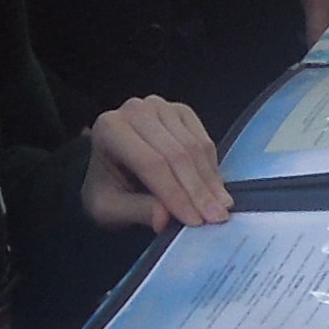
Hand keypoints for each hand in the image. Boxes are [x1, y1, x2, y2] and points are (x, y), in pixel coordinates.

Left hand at [79, 97, 229, 231]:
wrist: (110, 169)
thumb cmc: (108, 188)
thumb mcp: (109, 209)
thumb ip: (136, 211)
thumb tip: (165, 218)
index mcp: (109, 129)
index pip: (150, 163)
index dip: (175, 194)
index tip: (195, 221)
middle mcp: (135, 110)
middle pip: (176, 154)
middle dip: (197, 191)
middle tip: (215, 219)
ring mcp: (161, 107)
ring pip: (194, 147)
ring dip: (209, 182)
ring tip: (220, 210)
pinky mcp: (181, 112)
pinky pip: (204, 141)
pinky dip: (212, 169)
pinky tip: (216, 192)